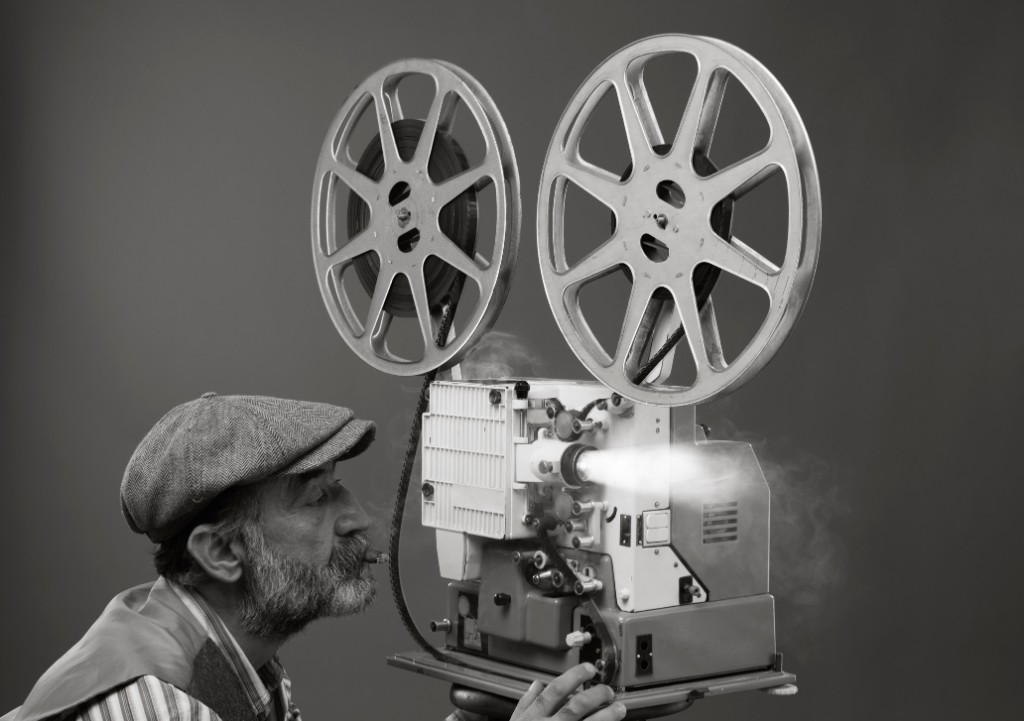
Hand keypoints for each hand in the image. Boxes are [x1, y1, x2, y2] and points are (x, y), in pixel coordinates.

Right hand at [511, 664, 625, 720]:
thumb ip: (525, 703)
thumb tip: (537, 685)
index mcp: (533, 718)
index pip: (555, 691)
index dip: (574, 677)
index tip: (589, 669)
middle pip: (575, 707)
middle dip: (595, 695)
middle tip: (608, 690)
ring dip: (605, 716)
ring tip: (619, 708)